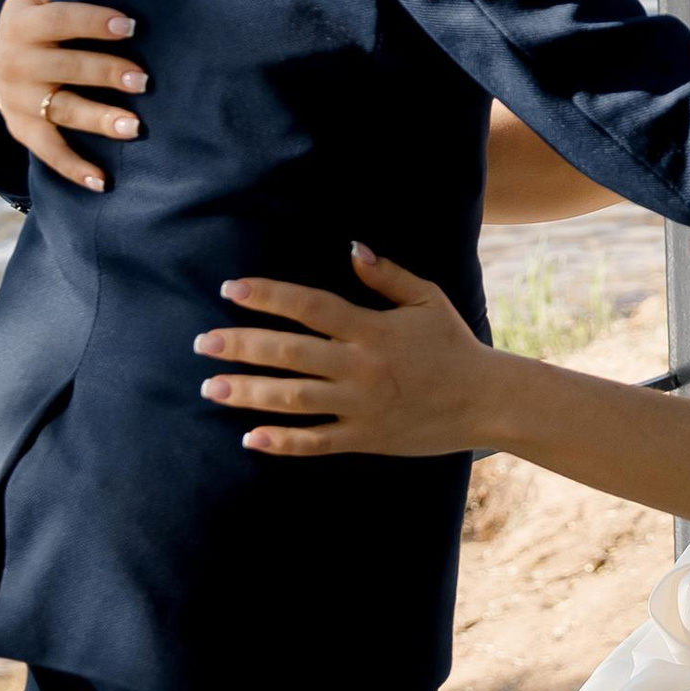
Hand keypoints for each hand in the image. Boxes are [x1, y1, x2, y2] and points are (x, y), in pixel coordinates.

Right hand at [0, 0, 145, 191]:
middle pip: (68, 68)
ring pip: (62, 111)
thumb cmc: (33, 19)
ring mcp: (19, 100)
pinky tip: (103, 181)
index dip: (95, 21)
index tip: (132, 26)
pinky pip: (49, 151)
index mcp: (25, 23)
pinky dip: (74, 168)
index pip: (62, 20)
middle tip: (146, 81)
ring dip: (98, 120)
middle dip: (106, 74)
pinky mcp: (23, 129)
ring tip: (134, 128)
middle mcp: (17, 63)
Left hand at [195, 250, 496, 456]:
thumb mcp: (426, 299)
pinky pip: (317, 442)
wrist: (486, 401)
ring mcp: (361, 406)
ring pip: (293, 399)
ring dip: (249, 393)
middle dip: (242, 346)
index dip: (267, 296)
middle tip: (202, 343)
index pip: (309, 307)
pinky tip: (250, 438)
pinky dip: (283, 442)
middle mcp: (360, 367)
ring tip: (211, 387)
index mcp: (371, 329)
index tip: (230, 290)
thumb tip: (350, 248)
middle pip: (290, 353)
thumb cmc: (454, 344)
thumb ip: (385, 276)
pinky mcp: (365, 438)